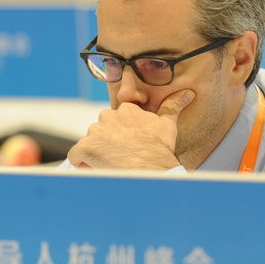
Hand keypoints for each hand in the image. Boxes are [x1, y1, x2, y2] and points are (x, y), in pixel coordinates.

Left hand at [67, 89, 194, 169]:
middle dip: (107, 145)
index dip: (121, 137)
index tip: (130, 147)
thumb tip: (187, 93)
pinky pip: (77, 157)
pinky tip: (99, 169)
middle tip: (122, 158)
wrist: (150, 168)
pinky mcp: (84, 148)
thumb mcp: (168, 125)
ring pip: (89, 145)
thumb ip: (172, 107)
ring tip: (113, 166)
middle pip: (101, 132)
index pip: (116, 122)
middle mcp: (107, 117)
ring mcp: (94, 132)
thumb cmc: (159, 148)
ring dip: (97, 156)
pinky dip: (84, 164)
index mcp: (125, 110)